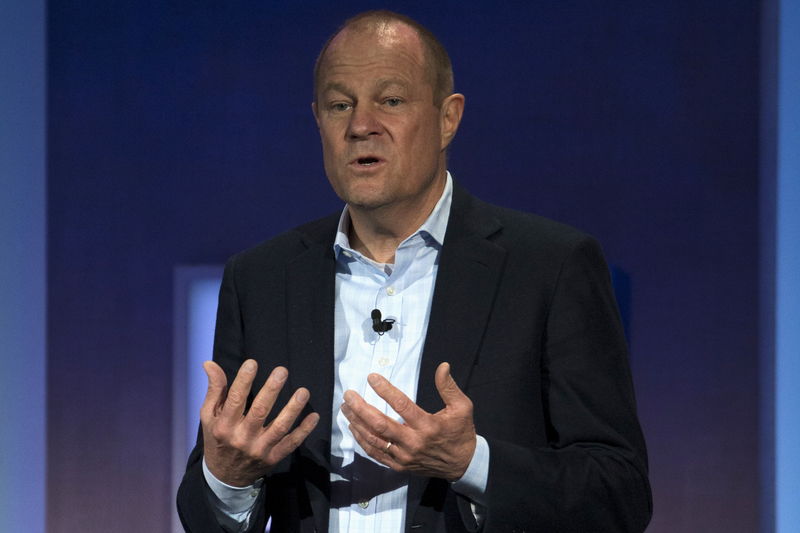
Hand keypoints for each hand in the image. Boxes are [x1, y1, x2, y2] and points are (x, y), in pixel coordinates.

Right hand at [200, 359, 318, 486]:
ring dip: (293, 409)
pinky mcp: (273, 458)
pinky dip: (304, 431)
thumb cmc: (217, 438)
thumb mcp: (209, 416)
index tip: (252, 363)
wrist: (224, 477)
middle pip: (260, 411)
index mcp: (224, 426)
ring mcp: (259, 449)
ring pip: (279, 427)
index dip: (243, 381)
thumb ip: (215, 390)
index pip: (235, 400)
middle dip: (272, 390)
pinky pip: (291, 443)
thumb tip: (210, 363)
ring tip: (303, 392)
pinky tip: (314, 416)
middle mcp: (242, 438)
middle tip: (282, 371)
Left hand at [341, 362, 475, 480]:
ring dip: (357, 422)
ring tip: (346, 407)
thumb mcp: (462, 407)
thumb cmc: (461, 433)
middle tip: (349, 394)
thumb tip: (442, 366)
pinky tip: (354, 428)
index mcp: (428, 426)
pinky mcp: (399, 466)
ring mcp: (404, 456)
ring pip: (374, 439)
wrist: (462, 465)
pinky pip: (376, 453)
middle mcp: (413, 442)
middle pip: (380, 424)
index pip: (401, 405)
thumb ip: (449, 387)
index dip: (384, 390)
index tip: (371, 377)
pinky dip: (362, 440)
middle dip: (361, 408)